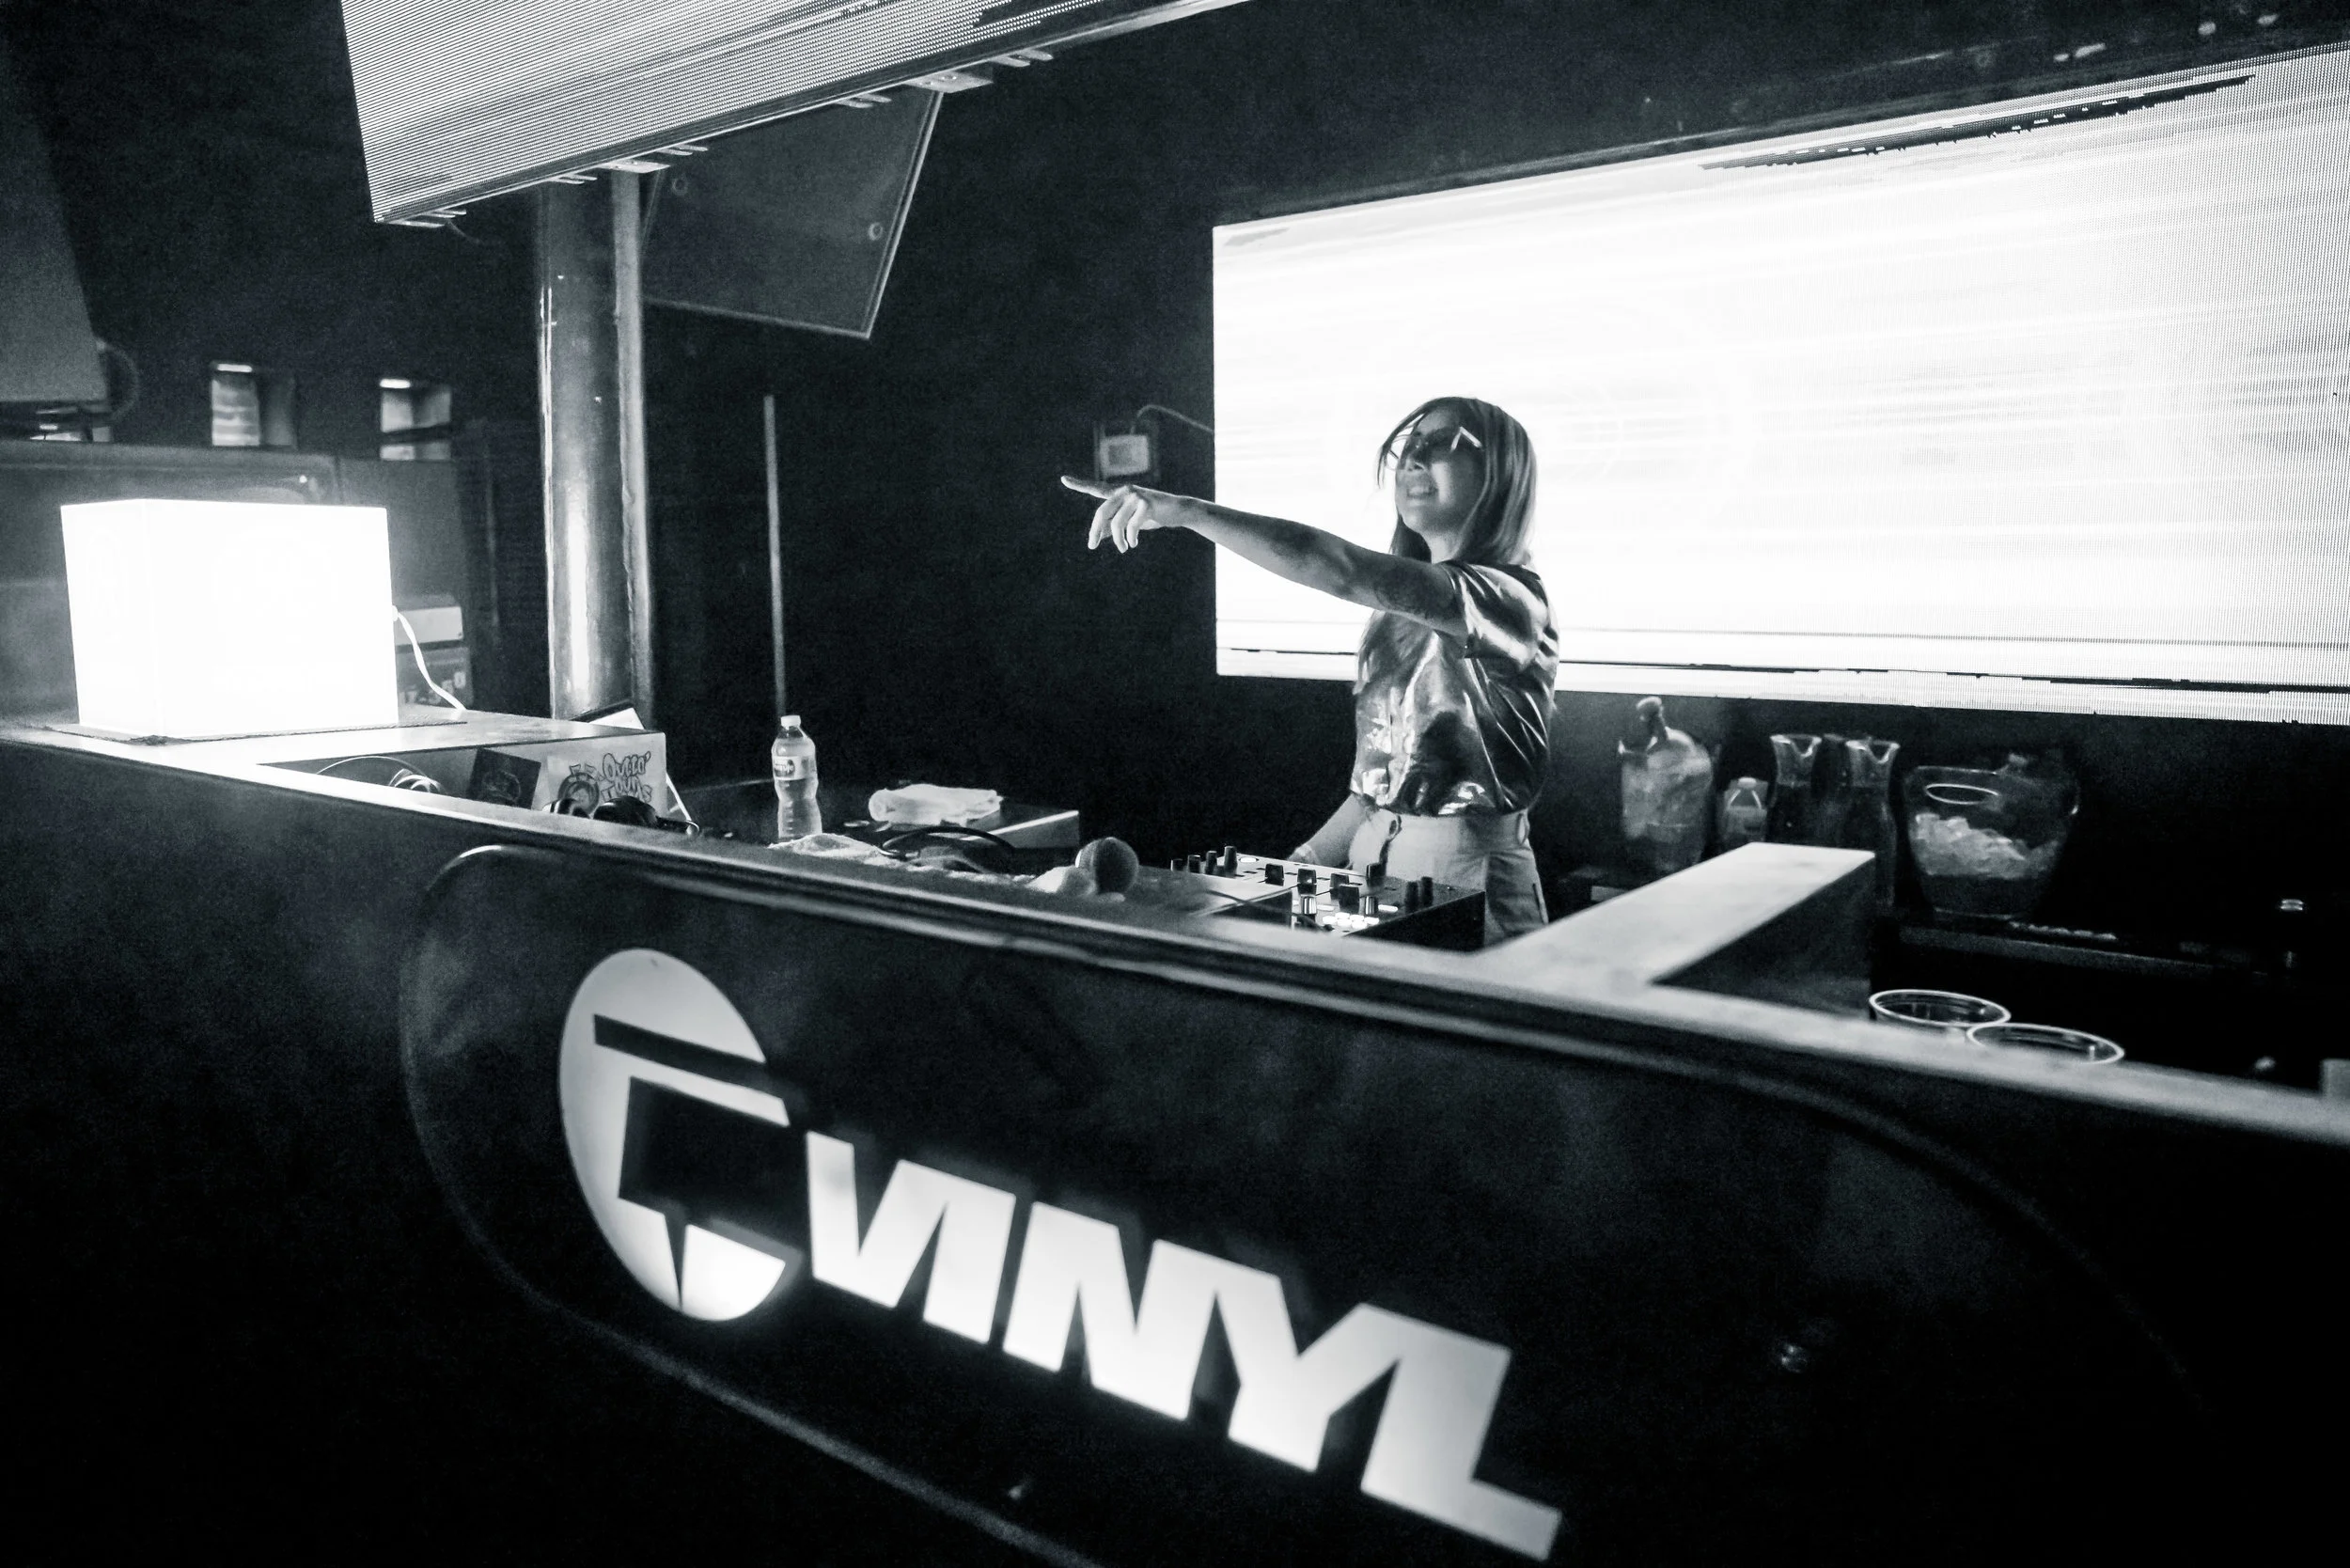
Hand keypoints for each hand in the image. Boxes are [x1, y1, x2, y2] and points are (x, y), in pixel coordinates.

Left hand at [1062, 475, 1179, 552]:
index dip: (1079, 484)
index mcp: (1118, 493)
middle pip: (1101, 513)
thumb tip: (1097, 535)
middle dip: (1094, 531)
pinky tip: (1134, 543)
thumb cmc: (1152, 515)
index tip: (1063, 479)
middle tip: (1091, 546)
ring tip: (1124, 548)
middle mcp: (1124, 490)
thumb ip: (1113, 525)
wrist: (1177, 511)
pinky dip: (1131, 537)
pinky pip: (1132, 526)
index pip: (1095, 488)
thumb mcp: (1130, 520)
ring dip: (1118, 540)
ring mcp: (1136, 495)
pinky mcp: (1147, 503)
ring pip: (1116, 523)